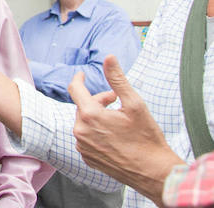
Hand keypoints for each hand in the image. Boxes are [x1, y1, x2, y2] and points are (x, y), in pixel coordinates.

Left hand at [69, 55, 184, 204]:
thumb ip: (118, 79)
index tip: (83, 75)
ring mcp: (83, 147)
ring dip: (97, 118)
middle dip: (98, 102)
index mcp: (90, 115)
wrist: (154, 172)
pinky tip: (114, 138)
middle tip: (117, 103)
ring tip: (117, 122)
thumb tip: (109, 57)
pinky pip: (86, 138)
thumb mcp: (134, 104)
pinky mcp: (87, 158)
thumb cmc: (146, 138)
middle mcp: (81, 131)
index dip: (79, 79)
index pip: (75, 89)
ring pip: (84, 123)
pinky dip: (96, 133)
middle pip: (83, 106)